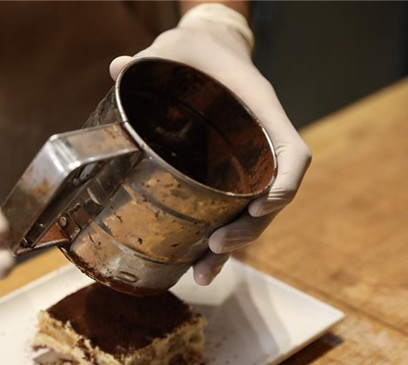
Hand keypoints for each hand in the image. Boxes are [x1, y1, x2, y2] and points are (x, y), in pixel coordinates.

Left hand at [110, 4, 311, 285]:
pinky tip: (194, 263)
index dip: (282, 186)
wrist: (208, 50)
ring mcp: (245, 163)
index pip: (291, 154)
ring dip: (231, 247)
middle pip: (270, 197)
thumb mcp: (175, 46)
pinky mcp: (227, 175)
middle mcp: (260, 142)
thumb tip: (116, 67)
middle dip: (247, 230)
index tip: (259, 210)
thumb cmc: (197, 50)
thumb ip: (150, 56)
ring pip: (251, 214)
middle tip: (215, 247)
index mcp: (260, 111)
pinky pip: (230, 210)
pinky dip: (215, 238)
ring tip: (201, 274)